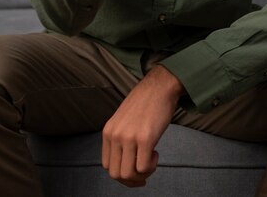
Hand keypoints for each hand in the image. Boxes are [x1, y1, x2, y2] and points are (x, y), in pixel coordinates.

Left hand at [102, 66, 184, 186]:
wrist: (160, 86)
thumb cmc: (145, 102)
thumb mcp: (123, 119)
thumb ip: (120, 137)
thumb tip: (124, 160)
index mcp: (108, 131)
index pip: (107, 166)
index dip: (121, 173)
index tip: (134, 170)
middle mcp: (115, 135)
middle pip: (116, 174)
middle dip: (131, 180)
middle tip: (144, 172)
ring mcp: (129, 137)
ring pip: (128, 174)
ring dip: (142, 175)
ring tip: (151, 161)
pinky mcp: (145, 138)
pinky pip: (143, 167)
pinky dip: (150, 167)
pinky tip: (155, 153)